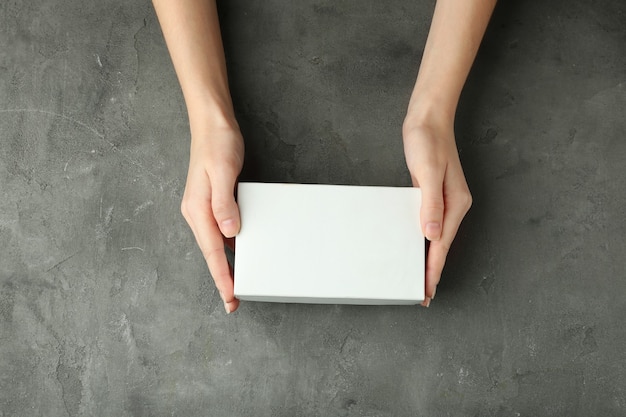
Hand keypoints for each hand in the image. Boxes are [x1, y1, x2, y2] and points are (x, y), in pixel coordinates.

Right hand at [181, 123, 243, 313]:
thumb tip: (228, 231)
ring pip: (215, 245)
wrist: (212, 125)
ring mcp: (202, 208)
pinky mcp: (211, 202)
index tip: (230, 296)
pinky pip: (219, 231)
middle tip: (234, 301)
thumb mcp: (223, 171)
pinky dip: (228, 247)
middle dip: (222, 278)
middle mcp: (197, 212)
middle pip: (211, 253)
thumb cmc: (217, 144)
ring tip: (236, 283)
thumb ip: (225, 203)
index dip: (221, 276)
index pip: (212, 251)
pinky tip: (239, 252)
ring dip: (225, 265)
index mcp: (197, 209)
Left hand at [403, 117, 471, 306]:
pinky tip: (418, 249)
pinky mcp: (434, 196)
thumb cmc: (427, 141)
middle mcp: (453, 206)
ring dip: (429, 259)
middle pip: (441, 247)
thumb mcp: (426, 171)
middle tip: (422, 296)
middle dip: (432, 272)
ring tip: (420, 280)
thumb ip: (430, 204)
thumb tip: (432, 235)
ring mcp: (445, 202)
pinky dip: (425, 242)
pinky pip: (430, 226)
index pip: (442, 245)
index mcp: (455, 204)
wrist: (428, 119)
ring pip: (436, 239)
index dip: (433, 270)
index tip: (427, 291)